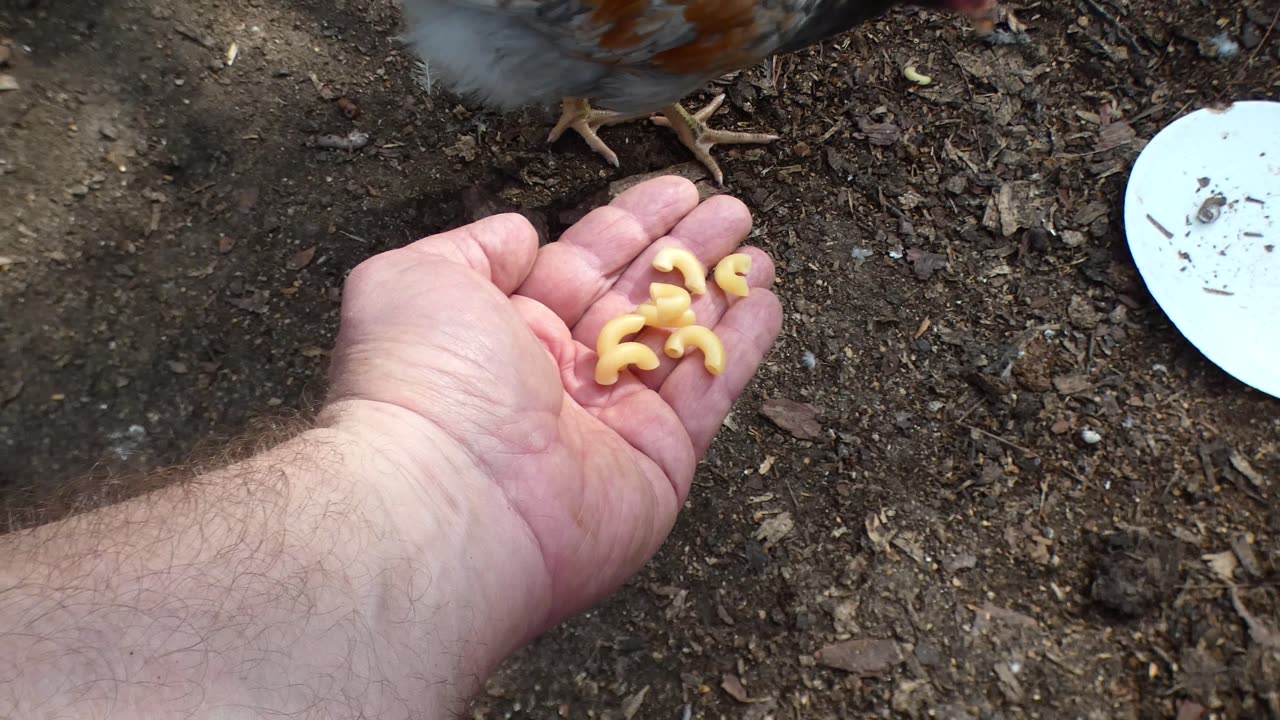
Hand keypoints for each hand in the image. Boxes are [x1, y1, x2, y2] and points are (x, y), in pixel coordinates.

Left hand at [322, 176, 781, 629]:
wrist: (450, 494)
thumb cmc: (424, 382)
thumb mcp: (419, 279)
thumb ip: (474, 248)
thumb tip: (520, 233)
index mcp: (511, 329)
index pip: (587, 261)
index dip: (633, 224)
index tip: (677, 190)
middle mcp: (564, 374)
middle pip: (641, 297)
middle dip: (687, 254)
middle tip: (733, 213)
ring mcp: (614, 421)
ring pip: (681, 343)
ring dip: (723, 297)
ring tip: (761, 256)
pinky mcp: (659, 462)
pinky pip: (709, 395)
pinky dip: (740, 351)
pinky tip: (767, 305)